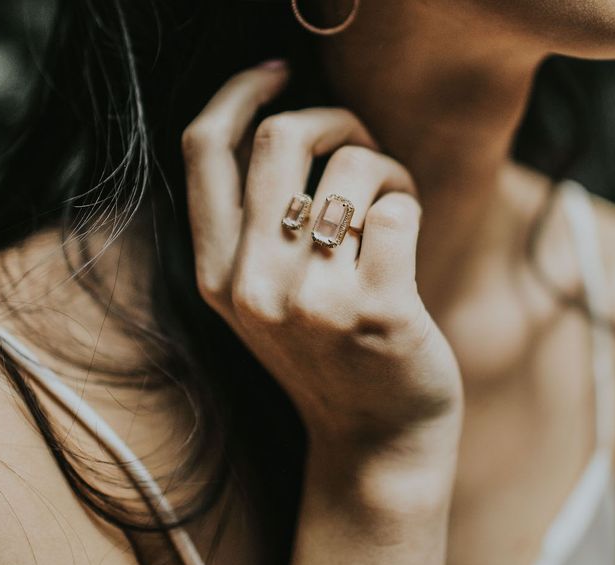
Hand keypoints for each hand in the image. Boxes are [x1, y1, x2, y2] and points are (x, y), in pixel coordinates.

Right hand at [182, 63, 462, 484]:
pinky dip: (410, 202)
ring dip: (385, 169)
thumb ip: (255, 228)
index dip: (238, 92)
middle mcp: (253, 285)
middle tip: (361, 147)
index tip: (277, 72)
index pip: (203, 150)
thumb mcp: (264, 300)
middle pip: (280, 137)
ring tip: (393, 206)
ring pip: (353, 167)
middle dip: (335, 121)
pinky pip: (398, 207)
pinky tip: (409, 234)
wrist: (374, 442)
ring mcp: (313, 301)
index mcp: (218, 275)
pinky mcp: (378, 311)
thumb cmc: (327, 358)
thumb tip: (285, 123)